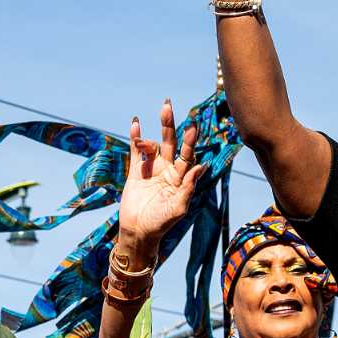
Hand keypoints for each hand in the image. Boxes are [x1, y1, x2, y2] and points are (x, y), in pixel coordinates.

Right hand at [117, 100, 206, 250]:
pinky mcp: (136, 172)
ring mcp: (152, 169)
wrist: (138, 232)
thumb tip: (201, 166)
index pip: (187, 155)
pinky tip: (136, 123)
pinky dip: (135, 137)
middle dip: (169, 125)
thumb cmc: (162, 224)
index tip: (191, 126)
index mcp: (181, 178)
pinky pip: (136, 151)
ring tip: (142, 140)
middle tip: (167, 105)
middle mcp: (168, 170)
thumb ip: (188, 187)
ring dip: (148, 136)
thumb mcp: (178, 208)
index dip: (189, 141)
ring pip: (153, 145)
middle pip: (170, 143)